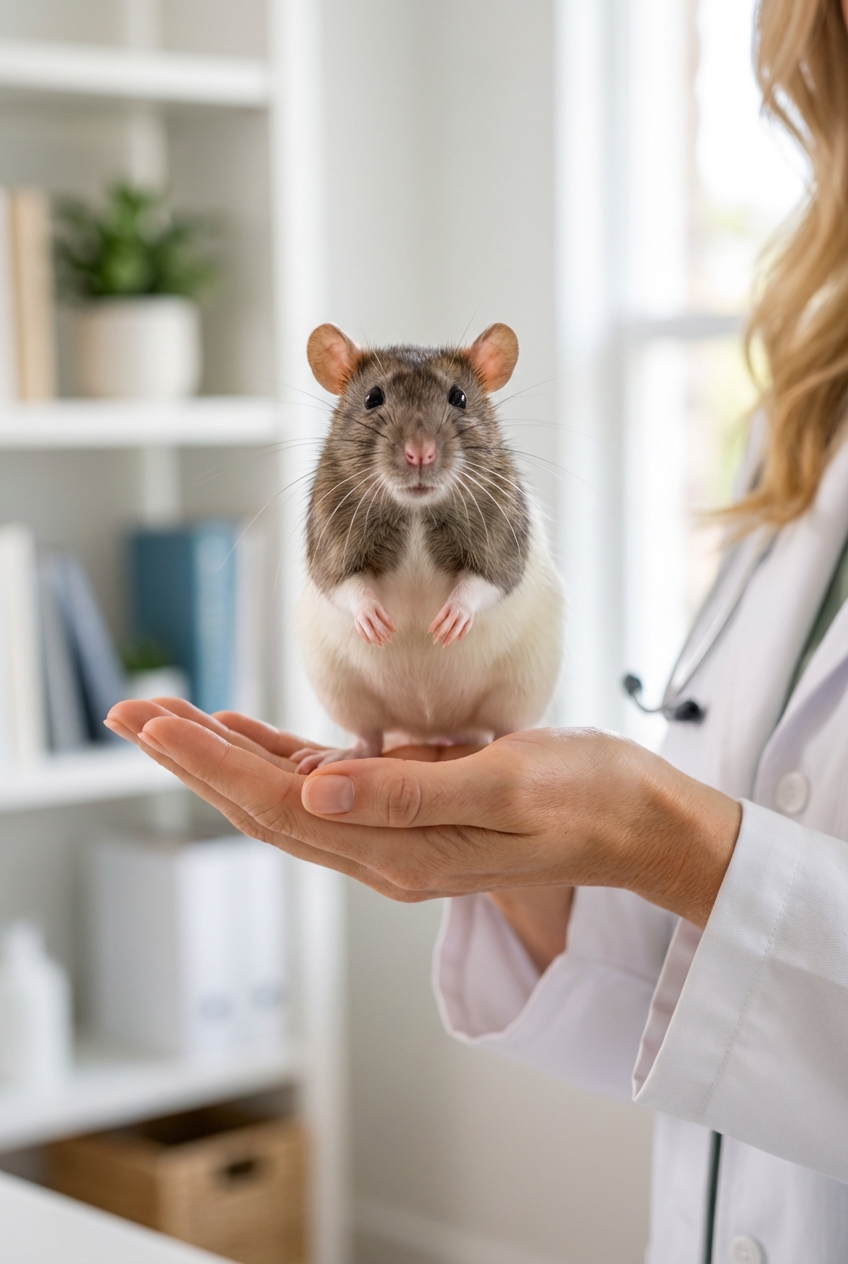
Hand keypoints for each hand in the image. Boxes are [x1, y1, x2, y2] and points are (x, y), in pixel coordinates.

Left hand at [104, 701, 740, 929]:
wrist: (638, 821)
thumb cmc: (586, 794)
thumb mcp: (506, 784)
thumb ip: (408, 793)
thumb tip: (313, 794)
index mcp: (402, 851)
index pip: (281, 806)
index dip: (212, 763)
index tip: (154, 723)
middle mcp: (386, 853)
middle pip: (265, 806)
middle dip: (194, 759)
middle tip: (128, 715)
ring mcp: (394, 836)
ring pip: (285, 798)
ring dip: (223, 759)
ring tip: (165, 719)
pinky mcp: (409, 812)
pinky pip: (325, 788)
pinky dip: (276, 758)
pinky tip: (246, 733)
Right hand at [353, 589, 394, 645]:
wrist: (358, 597)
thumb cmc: (373, 605)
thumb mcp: (381, 608)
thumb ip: (387, 618)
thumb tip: (394, 631)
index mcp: (376, 606)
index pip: (385, 617)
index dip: (390, 625)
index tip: (395, 631)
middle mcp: (367, 611)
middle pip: (376, 625)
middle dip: (383, 633)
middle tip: (389, 640)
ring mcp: (360, 617)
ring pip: (367, 630)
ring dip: (374, 638)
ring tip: (381, 644)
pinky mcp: (356, 621)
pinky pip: (361, 631)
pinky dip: (365, 638)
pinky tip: (371, 642)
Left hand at [429, 597, 472, 645]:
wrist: (468, 596)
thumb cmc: (452, 605)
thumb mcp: (445, 607)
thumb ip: (441, 618)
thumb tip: (436, 632)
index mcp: (448, 606)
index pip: (440, 617)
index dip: (434, 625)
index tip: (429, 632)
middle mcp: (456, 611)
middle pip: (448, 624)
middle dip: (440, 633)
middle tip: (434, 641)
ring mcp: (464, 615)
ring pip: (456, 629)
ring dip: (449, 638)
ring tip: (444, 644)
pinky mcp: (470, 619)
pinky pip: (466, 629)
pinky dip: (461, 635)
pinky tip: (457, 640)